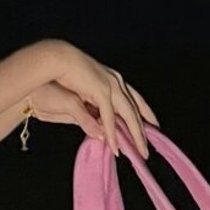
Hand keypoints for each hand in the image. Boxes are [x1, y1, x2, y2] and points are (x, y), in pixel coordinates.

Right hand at [46, 42, 158, 158]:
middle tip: (148, 146)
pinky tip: (115, 146)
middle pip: (135, 109)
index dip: (145, 112)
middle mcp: (116, 81)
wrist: (55, 58)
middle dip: (143, 129)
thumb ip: (91, 110)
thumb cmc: (65, 73)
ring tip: (140, 151)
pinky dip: (112, 133)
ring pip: (128, 115)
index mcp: (113, 79)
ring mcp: (110, 85)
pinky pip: (109, 117)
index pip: (135, 98)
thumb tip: (98, 126)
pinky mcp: (100, 90)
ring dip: (135, 135)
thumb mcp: (82, 94)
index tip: (154, 125)